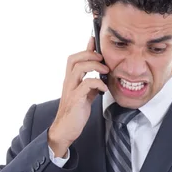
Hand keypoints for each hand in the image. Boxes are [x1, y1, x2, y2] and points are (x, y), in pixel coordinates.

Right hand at [48, 36, 108, 156]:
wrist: (65, 130)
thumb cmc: (75, 113)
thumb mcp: (85, 95)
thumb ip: (91, 85)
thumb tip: (101, 77)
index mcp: (70, 80)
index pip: (74, 58)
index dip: (85, 49)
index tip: (94, 41)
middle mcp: (68, 82)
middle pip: (74, 59)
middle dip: (89, 54)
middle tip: (103, 59)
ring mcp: (71, 90)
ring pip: (78, 68)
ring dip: (94, 66)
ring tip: (106, 71)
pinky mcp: (76, 99)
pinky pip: (86, 85)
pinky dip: (98, 83)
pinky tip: (104, 89)